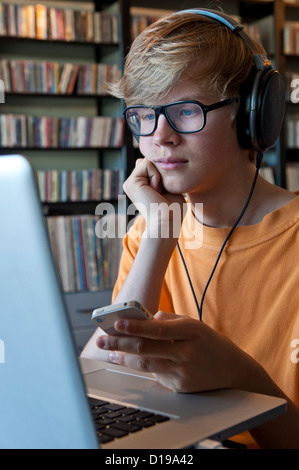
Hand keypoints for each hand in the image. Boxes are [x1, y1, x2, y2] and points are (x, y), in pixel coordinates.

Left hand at [96, 311, 251, 392]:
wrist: (234, 371)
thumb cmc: (210, 342)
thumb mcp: (194, 324)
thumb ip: (169, 320)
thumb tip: (143, 320)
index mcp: (192, 331)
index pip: (157, 329)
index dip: (134, 327)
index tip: (117, 323)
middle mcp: (187, 353)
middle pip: (146, 348)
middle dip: (120, 343)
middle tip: (102, 339)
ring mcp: (184, 372)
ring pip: (146, 365)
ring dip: (124, 357)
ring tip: (110, 351)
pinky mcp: (181, 387)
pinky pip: (156, 375)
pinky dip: (144, 366)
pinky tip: (132, 360)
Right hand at [124, 159, 185, 238]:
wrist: (167, 223)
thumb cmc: (172, 210)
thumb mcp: (169, 187)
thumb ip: (162, 174)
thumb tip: (146, 159)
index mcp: (140, 185)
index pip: (153, 165)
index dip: (164, 174)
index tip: (164, 192)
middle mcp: (132, 184)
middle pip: (150, 161)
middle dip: (161, 173)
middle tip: (161, 193)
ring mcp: (129, 183)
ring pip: (148, 161)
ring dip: (159, 176)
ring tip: (158, 193)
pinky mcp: (130, 183)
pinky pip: (147, 164)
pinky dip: (156, 176)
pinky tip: (155, 191)